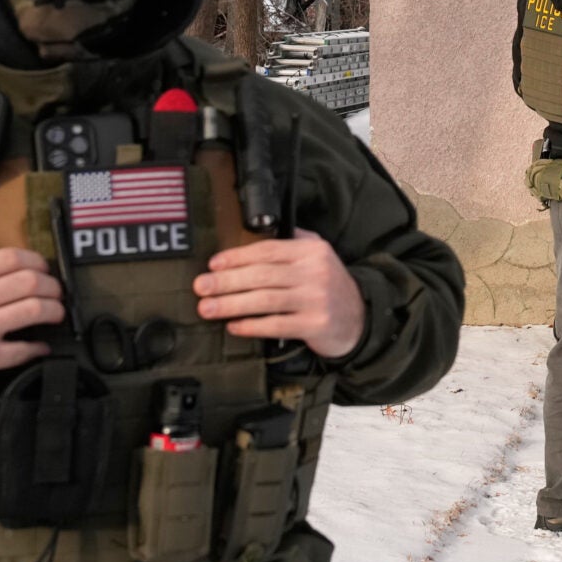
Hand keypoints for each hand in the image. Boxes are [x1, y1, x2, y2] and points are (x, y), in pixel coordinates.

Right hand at [0, 248, 62, 399]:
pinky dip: (38, 347)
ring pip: (35, 310)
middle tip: (56, 292)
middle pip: (31, 282)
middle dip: (52, 285)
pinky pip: (23, 349)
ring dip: (54, 311)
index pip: (12, 258)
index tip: (43, 268)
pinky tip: (42, 346)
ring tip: (56, 313)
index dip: (36, 261)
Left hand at [194, 238, 367, 358]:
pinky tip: (234, 326)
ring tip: (208, 308)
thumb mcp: (320, 255)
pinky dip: (252, 326)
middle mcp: (314, 272)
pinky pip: (276, 324)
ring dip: (232, 304)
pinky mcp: (315, 324)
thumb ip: (294, 242)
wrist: (360, 318)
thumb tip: (254, 235)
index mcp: (311, 251)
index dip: (237, 257)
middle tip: (201, 287)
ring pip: (265, 300)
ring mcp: (315, 299)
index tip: (213, 265)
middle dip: (227, 281)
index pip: (268, 250)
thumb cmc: (330, 285)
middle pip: (262, 275)